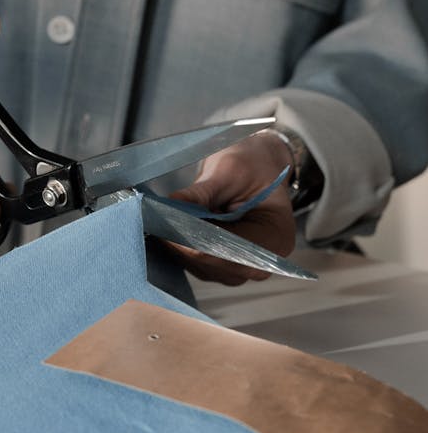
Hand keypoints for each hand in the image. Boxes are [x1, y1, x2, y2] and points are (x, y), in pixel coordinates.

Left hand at [166, 130, 296, 284]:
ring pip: (198, 264)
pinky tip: (163, 225)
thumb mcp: (230, 169)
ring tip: (158, 220)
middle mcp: (258, 263)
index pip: (233, 251)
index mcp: (276, 239)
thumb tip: (170, 204)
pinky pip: (191, 259)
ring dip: (176, 244)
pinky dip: (177, 243)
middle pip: (214, 263)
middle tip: (154, 220)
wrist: (256, 166)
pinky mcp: (215, 264)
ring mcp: (235, 267)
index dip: (199, 241)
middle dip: (183, 242)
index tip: (168, 225)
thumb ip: (202, 192)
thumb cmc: (253, 165)